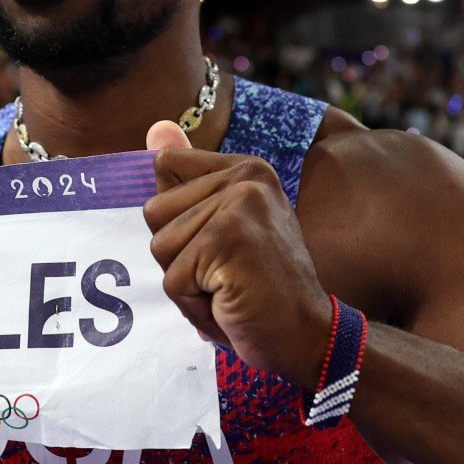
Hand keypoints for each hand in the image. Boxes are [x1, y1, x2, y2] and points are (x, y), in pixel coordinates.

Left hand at [143, 121, 330, 388]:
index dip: (178, 221)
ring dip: (187, 284)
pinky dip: (195, 307)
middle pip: (154, 211)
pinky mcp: (228, 241)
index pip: (164, 168)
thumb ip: (188, 180)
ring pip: (160, 247)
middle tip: (227, 273)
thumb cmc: (261, 289)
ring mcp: (239, 207)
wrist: (308, 336)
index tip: (222, 245)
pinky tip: (232, 305)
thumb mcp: (224, 229)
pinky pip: (174, 281)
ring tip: (229, 289)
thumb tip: (155, 127)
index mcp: (246, 168)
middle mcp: (246, 177)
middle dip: (178, 256)